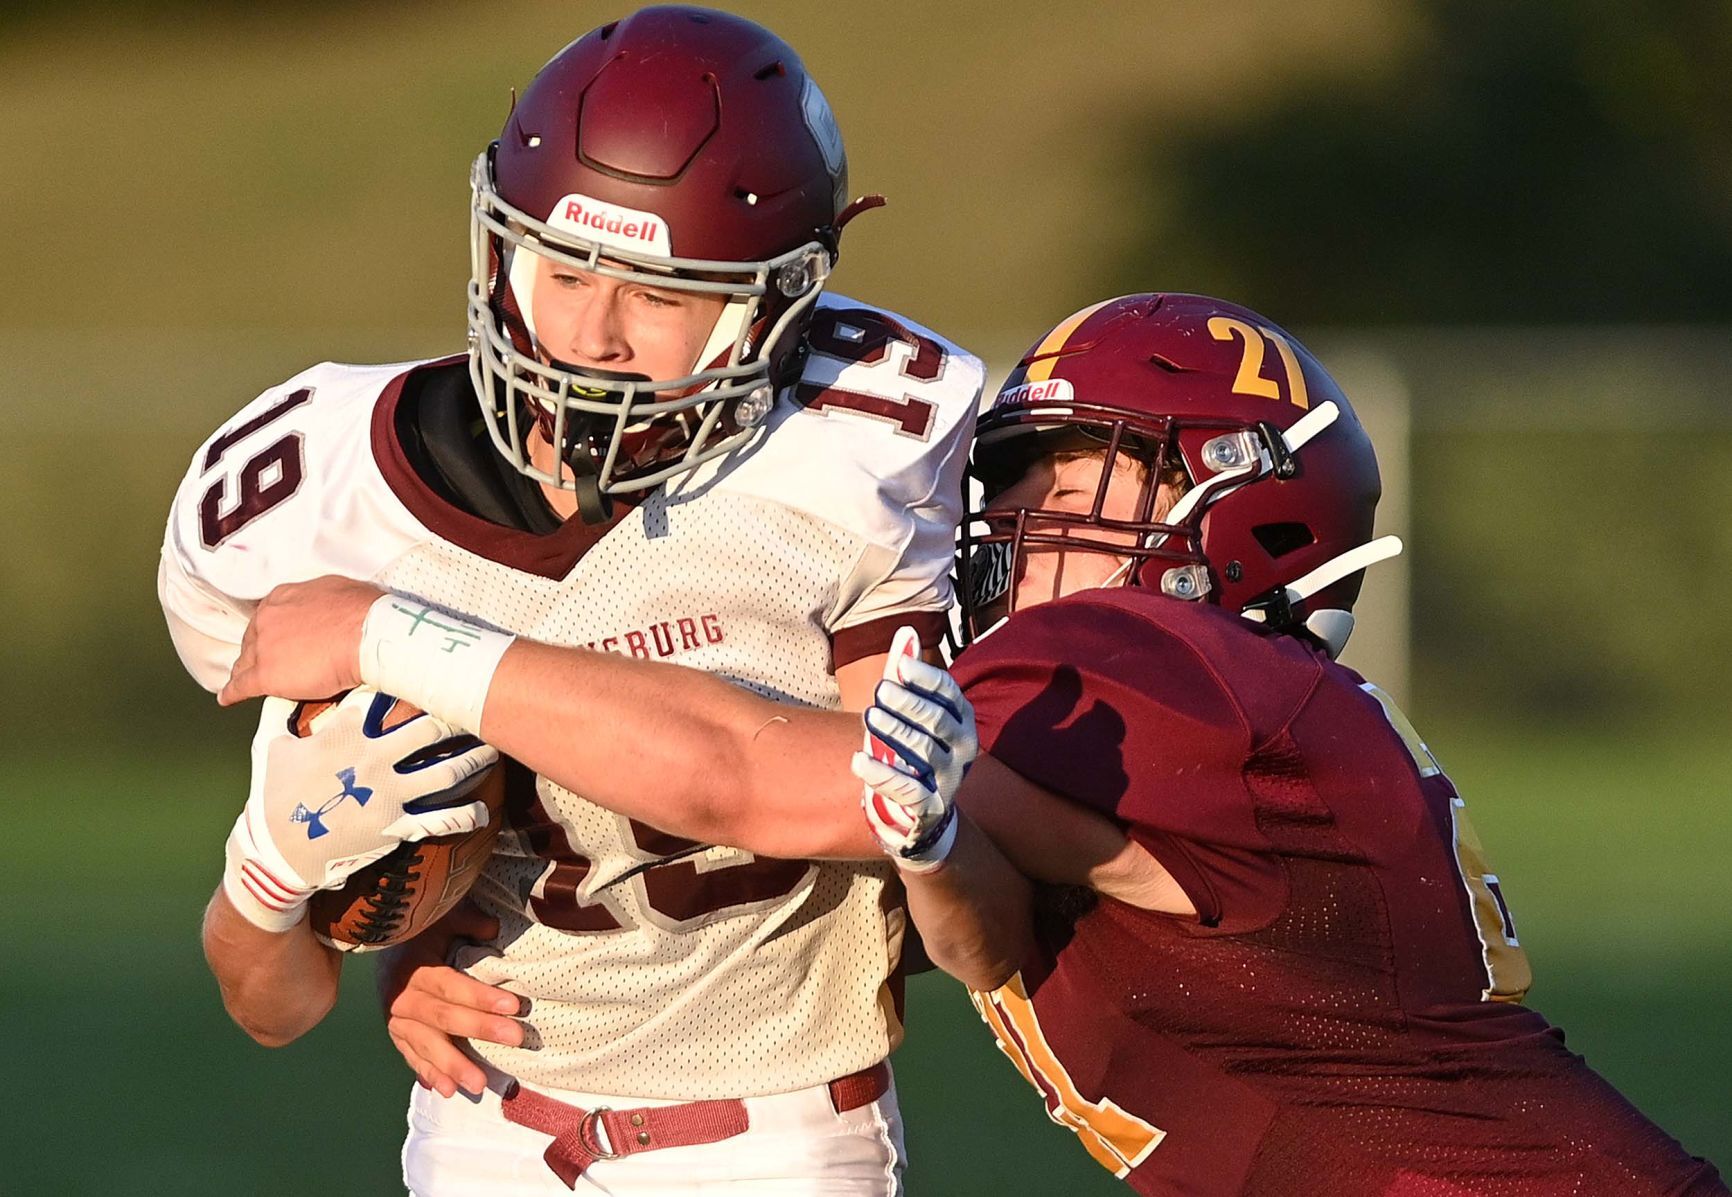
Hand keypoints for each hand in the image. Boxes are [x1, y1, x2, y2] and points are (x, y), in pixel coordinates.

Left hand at [219, 576, 383, 705]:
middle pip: (253, 640)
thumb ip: (318, 601)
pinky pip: (241, 686)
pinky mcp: (266, 675)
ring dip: (246, 672)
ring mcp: (263, 648)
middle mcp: (267, 619)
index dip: (271, 631)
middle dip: (259, 651)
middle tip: (269, 662)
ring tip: (244, 681)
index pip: (267, 617)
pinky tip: (227, 698)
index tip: (277, 639)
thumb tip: (324, 609)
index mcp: (282, 597)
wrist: (366, 636)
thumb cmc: (363, 612)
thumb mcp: (336, 591)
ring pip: (246, 663)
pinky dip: (232, 693)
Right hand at [223, 690, 498, 930]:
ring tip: (494, 747)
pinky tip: (482, 809)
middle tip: (478, 703)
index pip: (380, 696)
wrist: (277, 853)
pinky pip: (439, 821)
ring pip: (445, 771)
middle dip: (456, 714)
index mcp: (342, 734)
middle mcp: (372, 760)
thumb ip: (279, 707)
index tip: (430, 666)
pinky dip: (465, 815)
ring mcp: (387, 794)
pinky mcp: (395, 826)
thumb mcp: (269, 745)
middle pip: (427, 728)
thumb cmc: (271, 795)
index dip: (405, 679)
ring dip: (475, 759)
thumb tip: (279, 677)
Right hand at [379, 900, 527, 1097]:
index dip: (480, 995)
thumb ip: (469, 922)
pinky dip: (429, 1075)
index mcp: (416, 968)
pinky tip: (447, 1090)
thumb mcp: (444, 920)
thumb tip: (493, 929)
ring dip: (452, 1065)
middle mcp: (403, 997)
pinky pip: (413, 1059)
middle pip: (442, 1017)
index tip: (514, 1005)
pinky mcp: (398, 1038)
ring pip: (426, 1045)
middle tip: (515, 1038)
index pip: (450, 984)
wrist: (387, 953)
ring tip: (478, 1083)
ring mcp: (397, 1022)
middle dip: (479, 1029)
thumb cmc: (426, 935)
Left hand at [850, 639, 978, 871]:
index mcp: (962, 722)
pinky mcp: (930, 809)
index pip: (950, 695)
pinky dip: (882, 775)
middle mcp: (963, 750)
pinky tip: (857, 760)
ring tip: (869, 716)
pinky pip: (908, 790)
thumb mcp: (909, 715)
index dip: (926, 678)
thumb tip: (905, 630)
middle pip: (938, 721)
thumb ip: (906, 676)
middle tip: (880, 691)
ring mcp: (949, 781)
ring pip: (925, 752)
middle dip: (909, 704)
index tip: (900, 665)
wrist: (922, 817)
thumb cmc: (912, 754)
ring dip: (895, 732)